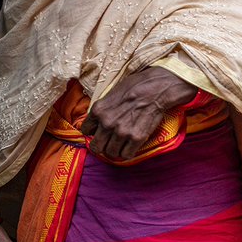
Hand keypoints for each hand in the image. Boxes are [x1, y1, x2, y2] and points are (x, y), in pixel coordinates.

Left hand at [81, 66, 198, 160]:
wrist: (156, 88)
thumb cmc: (134, 86)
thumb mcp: (111, 94)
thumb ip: (102, 109)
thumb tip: (96, 121)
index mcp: (98, 110)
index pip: (85, 130)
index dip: (92, 132)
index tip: (97, 132)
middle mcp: (107, 123)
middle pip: (95, 147)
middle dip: (100, 146)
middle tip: (107, 143)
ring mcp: (121, 132)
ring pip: (110, 153)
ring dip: (114, 150)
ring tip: (119, 144)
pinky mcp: (137, 138)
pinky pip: (125, 155)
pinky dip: (127, 153)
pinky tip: (129, 147)